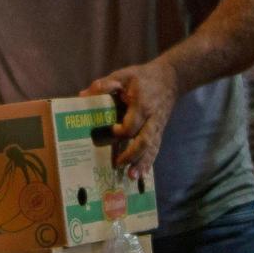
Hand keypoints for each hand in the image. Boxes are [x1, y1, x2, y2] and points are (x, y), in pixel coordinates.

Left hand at [80, 59, 178, 179]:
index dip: (121, 131)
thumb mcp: (124, 75)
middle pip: (144, 140)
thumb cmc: (143, 77)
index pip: (132, 124)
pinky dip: (149, 162)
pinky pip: (156, 148)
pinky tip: (142, 174)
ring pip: (152, 148)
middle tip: (117, 164)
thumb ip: (105, 85)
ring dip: (142, 163)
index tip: (111, 131)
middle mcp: (152, 118)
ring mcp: (157, 126)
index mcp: (142, 105)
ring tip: (131, 176)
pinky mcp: (159, 131)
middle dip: (132, 155)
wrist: (171, 78)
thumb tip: (83, 96)